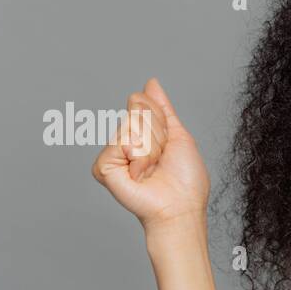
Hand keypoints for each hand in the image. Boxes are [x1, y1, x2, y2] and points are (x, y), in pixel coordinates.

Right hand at [90, 78, 209, 231]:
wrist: (180, 206)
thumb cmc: (186, 179)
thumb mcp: (179, 135)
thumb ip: (162, 108)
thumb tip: (151, 83)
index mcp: (142, 134)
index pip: (141, 102)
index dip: (160, 119)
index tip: (169, 141)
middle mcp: (125, 142)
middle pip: (134, 111)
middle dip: (156, 133)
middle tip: (162, 158)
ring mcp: (113, 155)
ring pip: (128, 126)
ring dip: (150, 147)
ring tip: (152, 168)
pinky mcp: (104, 168)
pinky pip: (118, 143)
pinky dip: (136, 156)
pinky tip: (139, 174)